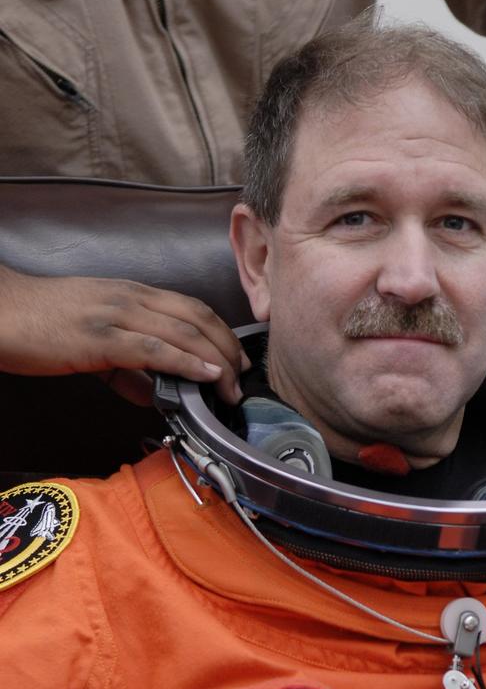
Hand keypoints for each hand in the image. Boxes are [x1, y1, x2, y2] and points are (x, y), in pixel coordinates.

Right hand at [0, 268, 249, 404]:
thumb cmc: (40, 325)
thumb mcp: (94, 340)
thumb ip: (127, 366)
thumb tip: (155, 394)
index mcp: (132, 295)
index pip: (192, 308)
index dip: (222, 334)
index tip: (237, 361)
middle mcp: (130, 298)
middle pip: (198, 318)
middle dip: (228, 350)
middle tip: (242, 379)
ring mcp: (116, 315)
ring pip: (183, 333)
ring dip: (216, 362)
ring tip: (230, 387)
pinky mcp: (100, 338)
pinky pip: (154, 349)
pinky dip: (187, 362)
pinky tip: (205, 376)